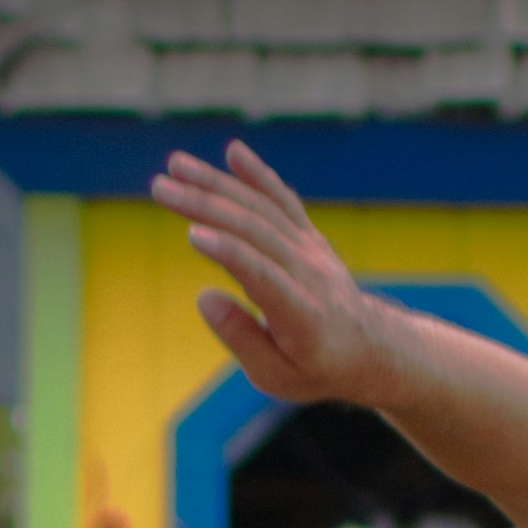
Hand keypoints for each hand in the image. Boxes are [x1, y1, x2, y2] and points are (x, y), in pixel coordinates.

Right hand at [153, 143, 387, 404]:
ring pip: (261, 208)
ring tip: (175, 166)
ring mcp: (311, 250)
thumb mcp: (275, 377)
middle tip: (160, 187)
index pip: (262, 275)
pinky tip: (233, 151)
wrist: (368, 349)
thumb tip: (203, 297)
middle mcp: (309, 274)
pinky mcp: (308, 237)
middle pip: (254, 230)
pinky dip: (258, 175)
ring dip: (217, 183)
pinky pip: (282, 200)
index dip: (229, 253)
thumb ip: (240, 338)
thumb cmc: (314, 369)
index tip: (192, 235)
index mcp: (301, 315)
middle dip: (205, 206)